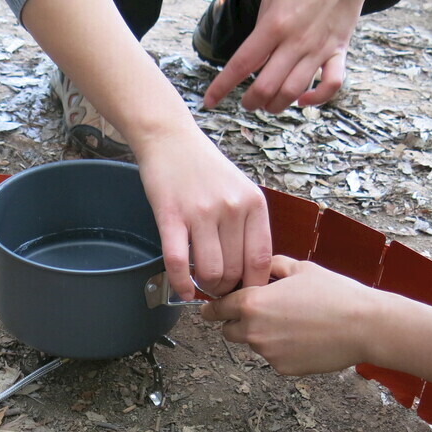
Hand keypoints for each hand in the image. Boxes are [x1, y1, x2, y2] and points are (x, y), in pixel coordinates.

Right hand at [135, 128, 270, 298]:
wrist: (170, 139)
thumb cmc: (204, 167)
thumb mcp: (240, 189)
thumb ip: (247, 223)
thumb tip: (249, 268)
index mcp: (253, 203)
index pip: (261, 259)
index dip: (253, 285)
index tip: (245, 293)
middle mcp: (231, 208)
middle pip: (235, 270)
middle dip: (226, 289)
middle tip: (217, 290)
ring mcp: (201, 212)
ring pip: (210, 271)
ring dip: (206, 287)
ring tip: (201, 285)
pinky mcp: (171, 216)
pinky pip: (177, 262)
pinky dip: (180, 284)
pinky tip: (181, 291)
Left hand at [200, 255, 377, 373]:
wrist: (365, 326)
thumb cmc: (335, 294)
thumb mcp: (300, 268)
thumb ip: (271, 266)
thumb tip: (256, 269)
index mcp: (252, 303)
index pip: (216, 309)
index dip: (212, 309)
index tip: (210, 310)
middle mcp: (253, 330)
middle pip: (228, 331)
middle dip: (237, 324)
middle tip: (261, 314)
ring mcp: (267, 352)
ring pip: (254, 344)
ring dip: (264, 336)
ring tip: (296, 323)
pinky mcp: (282, 369)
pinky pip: (274, 358)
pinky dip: (283, 350)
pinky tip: (306, 338)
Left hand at [202, 0, 375, 112]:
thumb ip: (260, 32)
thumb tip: (253, 61)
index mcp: (274, 25)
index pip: (242, 64)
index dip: (222, 87)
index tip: (210, 101)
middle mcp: (296, 41)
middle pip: (266, 87)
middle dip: (251, 102)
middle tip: (247, 102)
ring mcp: (319, 48)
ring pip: (293, 92)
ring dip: (276, 105)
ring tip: (268, 103)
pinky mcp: (339, 51)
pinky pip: (331, 85)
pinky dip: (317, 99)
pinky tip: (304, 100)